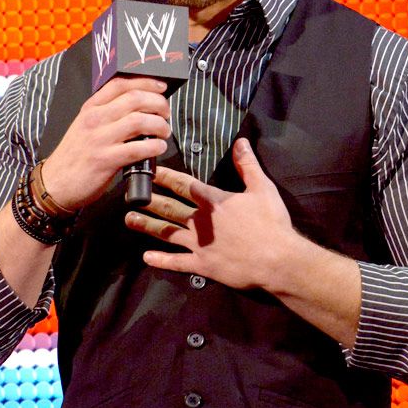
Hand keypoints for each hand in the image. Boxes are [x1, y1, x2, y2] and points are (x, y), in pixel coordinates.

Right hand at [41, 76, 170, 210]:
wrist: (55, 184)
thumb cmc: (74, 156)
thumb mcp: (84, 126)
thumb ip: (106, 113)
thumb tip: (139, 107)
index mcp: (90, 108)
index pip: (120, 84)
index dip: (145, 82)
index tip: (161, 87)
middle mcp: (95, 119)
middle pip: (134, 99)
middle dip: (158, 103)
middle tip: (166, 113)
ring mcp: (100, 139)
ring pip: (139, 121)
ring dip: (159, 125)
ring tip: (164, 132)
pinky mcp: (106, 160)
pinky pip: (138, 148)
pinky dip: (155, 146)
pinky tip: (159, 148)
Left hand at [123, 138, 299, 290]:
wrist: (278, 260)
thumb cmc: (271, 223)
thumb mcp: (263, 188)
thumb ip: (248, 165)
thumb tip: (240, 142)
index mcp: (214, 201)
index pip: (183, 184)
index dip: (165, 176)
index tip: (149, 171)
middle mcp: (201, 221)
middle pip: (169, 207)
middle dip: (149, 199)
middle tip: (131, 195)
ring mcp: (199, 245)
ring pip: (167, 232)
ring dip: (147, 225)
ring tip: (129, 219)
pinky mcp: (202, 265)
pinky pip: (177, 263)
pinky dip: (161, 261)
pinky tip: (146, 258)